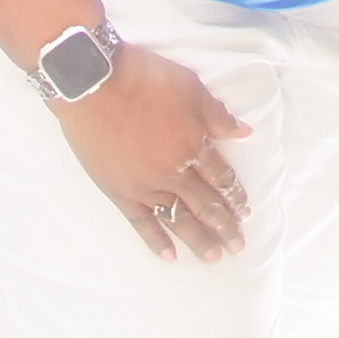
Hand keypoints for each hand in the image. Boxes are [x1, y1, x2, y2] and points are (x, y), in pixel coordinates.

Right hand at [54, 38, 251, 259]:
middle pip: (206, 205)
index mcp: (194, 145)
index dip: (235, 196)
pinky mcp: (118, 191)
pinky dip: (156, 241)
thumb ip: (217, 115)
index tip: (246, 213)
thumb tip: (244, 132)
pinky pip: (142, 222)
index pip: (222, 178)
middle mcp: (174, 172)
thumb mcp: (191, 88)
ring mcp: (145, 185)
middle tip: (238, 247)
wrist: (92, 83)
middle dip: (225, 227)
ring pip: (178, 219)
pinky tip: (169, 256)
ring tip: (213, 258)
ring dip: (199, 240)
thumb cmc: (144, 78)